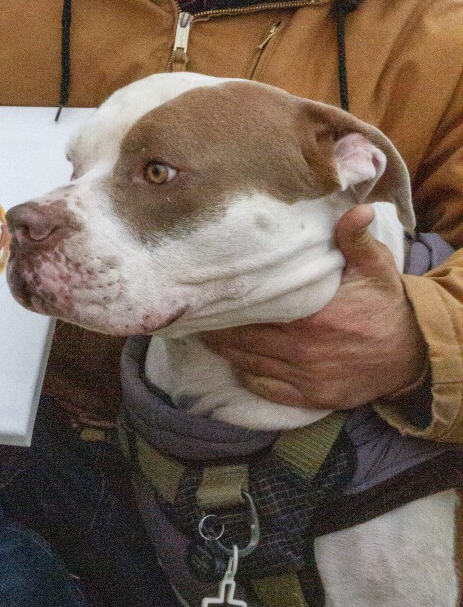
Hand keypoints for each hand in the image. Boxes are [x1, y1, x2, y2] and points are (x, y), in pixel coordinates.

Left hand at [207, 205, 427, 409]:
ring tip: (202, 331)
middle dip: (215, 325)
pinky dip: (245, 373)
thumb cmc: (385, 305)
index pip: (254, 309)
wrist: (411, 354)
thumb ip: (356, 239)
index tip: (206, 290)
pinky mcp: (309, 397)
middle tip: (194, 310)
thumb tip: (357, 208)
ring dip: (223, 349)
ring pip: (246, 362)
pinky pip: (264, 387)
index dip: (227, 301)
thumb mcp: (375, 267)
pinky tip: (232, 358)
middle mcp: (304, 350)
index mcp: (313, 317)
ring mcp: (305, 377)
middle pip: (241, 338)